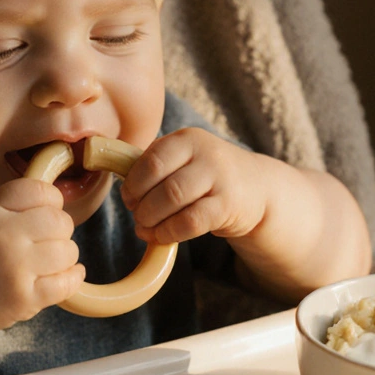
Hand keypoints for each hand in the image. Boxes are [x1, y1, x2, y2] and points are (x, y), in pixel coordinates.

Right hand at [0, 179, 84, 336]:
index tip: (45, 212)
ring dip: (65, 256)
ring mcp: (15, 268)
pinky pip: (67, 282)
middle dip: (60, 230)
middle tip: (47, 240)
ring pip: (68, 251)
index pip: (40, 190)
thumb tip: (57, 200)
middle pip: (60, 221)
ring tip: (48, 262)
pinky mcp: (24, 298)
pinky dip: (71, 278)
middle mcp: (3, 235)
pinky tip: (64, 276)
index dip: (50, 200)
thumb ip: (12, 206)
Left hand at [121, 128, 268, 243]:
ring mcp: (220, 179)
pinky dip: (169, 232)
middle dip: (141, 203)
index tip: (128, 197)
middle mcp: (206, 154)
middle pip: (160, 181)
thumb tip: (117, 178)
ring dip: (152, 220)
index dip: (133, 182)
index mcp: (188, 138)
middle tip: (137, 214)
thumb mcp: (186, 158)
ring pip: (173, 200)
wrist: (257, 188)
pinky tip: (162, 236)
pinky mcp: (228, 206)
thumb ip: (156, 164)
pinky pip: (190, 222)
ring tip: (145, 228)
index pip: (151, 159)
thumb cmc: (208, 174)